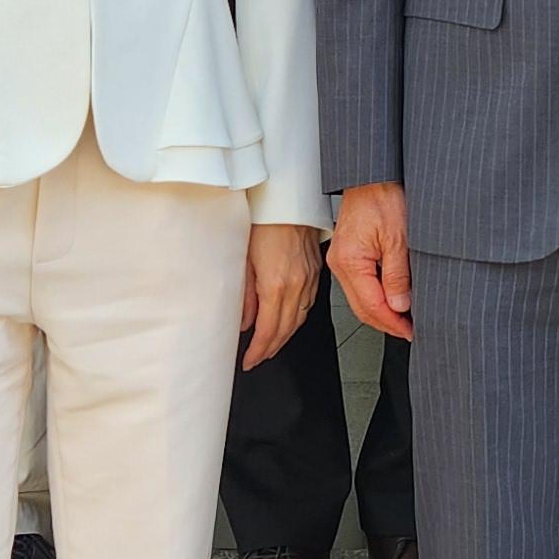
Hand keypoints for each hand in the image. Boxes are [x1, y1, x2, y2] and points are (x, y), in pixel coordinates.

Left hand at [242, 222, 322, 368]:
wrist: (287, 198)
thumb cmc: (264, 220)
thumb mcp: (242, 259)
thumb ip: (244, 294)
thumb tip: (243, 318)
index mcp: (276, 284)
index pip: (269, 330)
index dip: (258, 351)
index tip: (250, 360)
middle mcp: (297, 284)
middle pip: (286, 329)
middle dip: (271, 349)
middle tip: (258, 358)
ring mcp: (309, 277)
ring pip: (300, 318)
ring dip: (285, 336)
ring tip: (272, 345)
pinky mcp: (315, 270)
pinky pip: (309, 303)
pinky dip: (298, 317)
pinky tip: (290, 320)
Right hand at [327, 180, 412, 339]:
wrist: (371, 175)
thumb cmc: (383, 196)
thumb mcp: (399, 237)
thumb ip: (398, 274)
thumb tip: (400, 305)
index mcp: (350, 261)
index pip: (372, 306)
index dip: (393, 322)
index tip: (410, 331)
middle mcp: (340, 263)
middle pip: (362, 308)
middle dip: (387, 323)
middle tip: (409, 330)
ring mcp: (341, 260)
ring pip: (360, 299)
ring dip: (382, 311)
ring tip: (404, 318)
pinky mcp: (347, 255)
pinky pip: (360, 285)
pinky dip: (376, 296)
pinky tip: (392, 298)